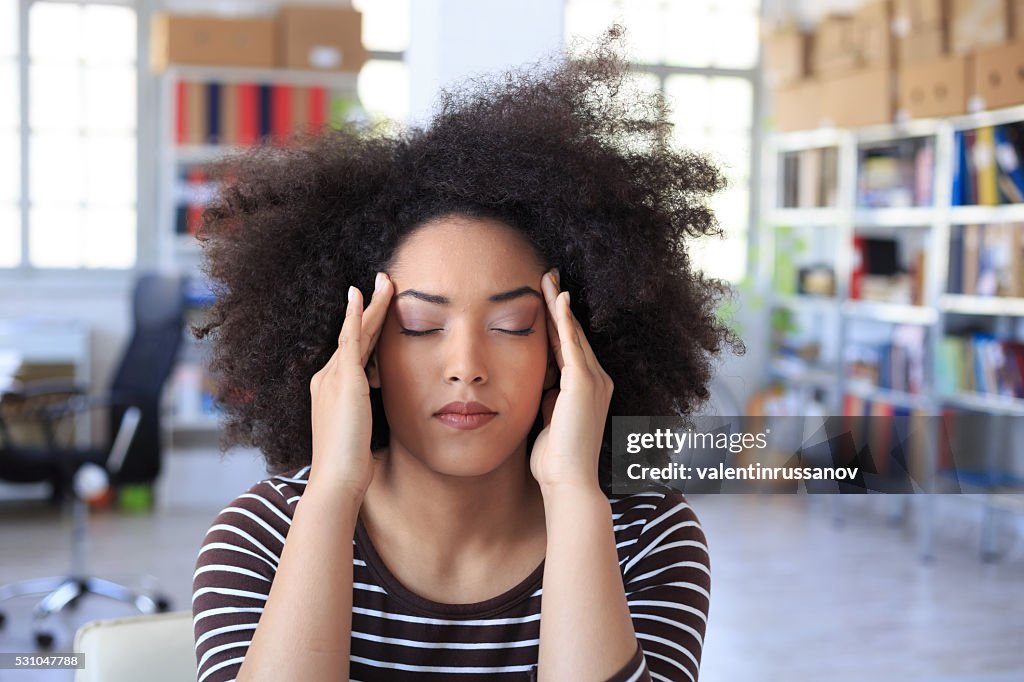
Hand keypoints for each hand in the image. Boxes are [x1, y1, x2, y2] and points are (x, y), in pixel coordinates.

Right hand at [308, 272, 392, 496]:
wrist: (336, 479)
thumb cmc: (349, 465)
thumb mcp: (359, 433)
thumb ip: (366, 416)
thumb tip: (377, 412)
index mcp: (330, 390)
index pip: (353, 351)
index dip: (366, 328)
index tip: (377, 310)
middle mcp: (326, 378)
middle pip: (354, 334)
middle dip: (368, 307)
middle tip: (382, 280)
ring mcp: (333, 377)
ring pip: (356, 331)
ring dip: (371, 304)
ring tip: (385, 280)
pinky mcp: (344, 379)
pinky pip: (350, 339)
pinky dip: (355, 315)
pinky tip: (360, 295)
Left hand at [530, 269, 613, 491]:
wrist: (567, 481)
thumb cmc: (553, 460)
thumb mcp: (547, 419)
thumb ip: (545, 397)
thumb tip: (534, 381)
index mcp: (587, 389)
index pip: (568, 347)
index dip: (557, 321)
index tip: (546, 298)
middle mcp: (597, 380)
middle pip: (572, 333)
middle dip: (558, 304)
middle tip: (547, 274)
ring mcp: (593, 380)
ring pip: (572, 332)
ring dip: (558, 303)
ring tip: (547, 276)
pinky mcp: (584, 382)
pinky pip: (572, 343)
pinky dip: (564, 318)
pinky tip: (556, 298)